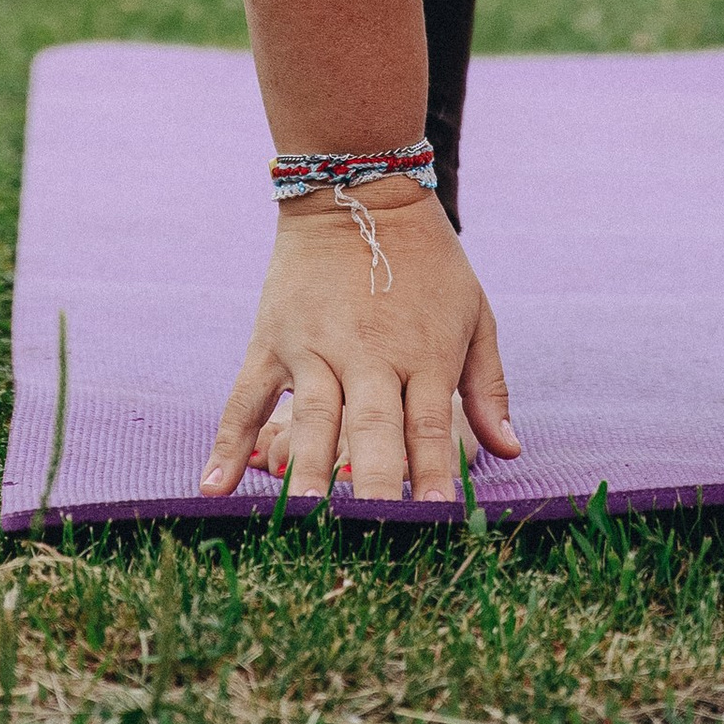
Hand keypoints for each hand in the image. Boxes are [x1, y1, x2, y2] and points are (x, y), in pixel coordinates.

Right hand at [200, 179, 520, 503]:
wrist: (358, 189)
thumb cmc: (427, 260)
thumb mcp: (474, 312)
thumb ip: (488, 386)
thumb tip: (509, 449)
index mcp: (424, 353)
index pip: (430, 428)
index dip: (435, 478)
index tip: (437, 524)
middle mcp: (370, 355)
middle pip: (374, 429)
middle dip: (374, 484)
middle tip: (371, 534)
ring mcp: (316, 347)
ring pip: (313, 418)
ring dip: (309, 471)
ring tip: (303, 522)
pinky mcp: (272, 339)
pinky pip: (246, 399)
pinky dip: (228, 443)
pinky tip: (213, 487)